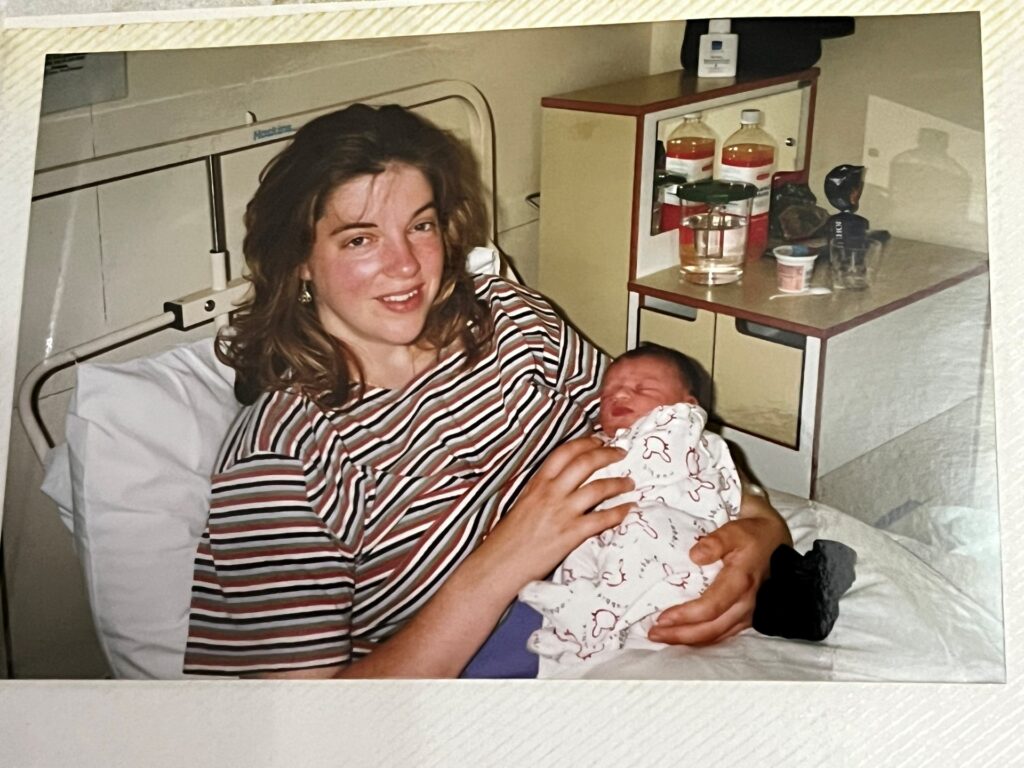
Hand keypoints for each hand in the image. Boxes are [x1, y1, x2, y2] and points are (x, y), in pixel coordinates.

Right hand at [481, 436, 634, 585]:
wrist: (499, 565)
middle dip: (607, 454)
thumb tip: (561, 486)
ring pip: (598, 488)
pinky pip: (601, 519)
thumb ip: (540, 492)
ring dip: (618, 483)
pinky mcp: (570, 534)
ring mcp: (562, 513)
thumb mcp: (521, 504)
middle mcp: (550, 493)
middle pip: (585, 463)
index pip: (564, 453)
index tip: (599, 440)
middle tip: (620, 453)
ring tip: (630, 483)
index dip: (585, 443)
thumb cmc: (507, 539)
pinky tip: (629, 509)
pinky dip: (619, 512)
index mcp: (536, 484)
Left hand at [647, 498, 790, 645]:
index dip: (686, 616)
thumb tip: (694, 556)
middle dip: (681, 635)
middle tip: (653, 634)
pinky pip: (724, 633)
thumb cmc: (753, 533)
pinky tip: (686, 638)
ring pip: (718, 635)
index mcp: (741, 580)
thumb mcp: (736, 529)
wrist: (778, 539)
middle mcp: (747, 602)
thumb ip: (717, 541)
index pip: (711, 606)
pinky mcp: (748, 615)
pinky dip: (703, 639)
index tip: (661, 618)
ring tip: (664, 638)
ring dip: (690, 640)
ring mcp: (749, 612)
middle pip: (712, 628)